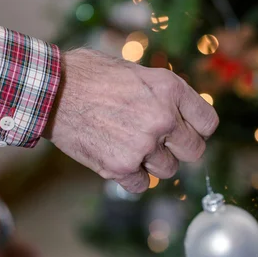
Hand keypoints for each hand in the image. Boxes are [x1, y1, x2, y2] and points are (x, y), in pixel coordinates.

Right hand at [43, 49, 218, 192]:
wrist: (49, 90)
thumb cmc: (88, 75)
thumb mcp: (137, 71)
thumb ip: (163, 94)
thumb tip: (181, 114)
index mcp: (170, 89)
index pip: (209, 122)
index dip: (197, 127)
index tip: (186, 129)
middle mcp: (164, 118)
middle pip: (194, 151)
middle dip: (178, 148)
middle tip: (159, 142)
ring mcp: (143, 145)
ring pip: (167, 170)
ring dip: (152, 162)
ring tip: (128, 144)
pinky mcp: (121, 167)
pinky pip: (141, 185)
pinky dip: (129, 176)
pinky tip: (115, 157)